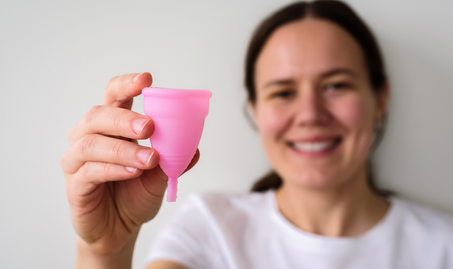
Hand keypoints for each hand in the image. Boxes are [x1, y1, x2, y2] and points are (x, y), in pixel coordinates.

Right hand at [61, 73, 199, 256]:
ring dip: (123, 149)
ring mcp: (78, 161)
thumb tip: (193, 148)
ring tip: (149, 159)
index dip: (126, 85)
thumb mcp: (160, 176)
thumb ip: (172, 160)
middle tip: (150, 126)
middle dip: (125, 118)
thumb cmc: (135, 195)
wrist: (120, 229)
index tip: (146, 80)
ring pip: (91, 143)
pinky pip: (89, 171)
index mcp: (111, 128)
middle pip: (98, 115)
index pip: (113, 96)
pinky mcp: (74, 185)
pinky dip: (114, 169)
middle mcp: (90, 138)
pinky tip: (133, 172)